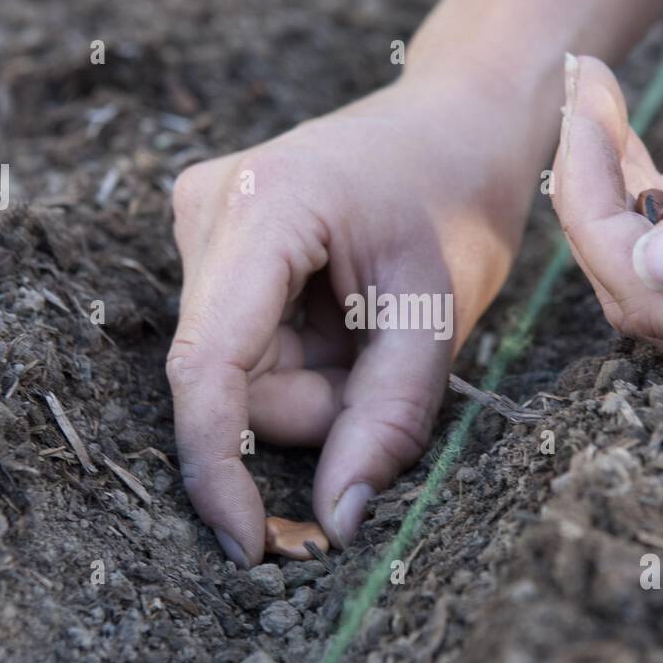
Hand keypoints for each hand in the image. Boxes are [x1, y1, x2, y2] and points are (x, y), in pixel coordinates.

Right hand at [166, 71, 531, 565]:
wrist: (460, 116)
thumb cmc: (461, 196)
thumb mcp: (438, 314)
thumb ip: (388, 420)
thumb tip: (335, 522)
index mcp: (262, 208)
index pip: (209, 368)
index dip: (219, 470)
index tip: (251, 546)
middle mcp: (206, 208)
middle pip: (232, 382)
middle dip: (313, 405)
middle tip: (387, 360)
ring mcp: (201, 219)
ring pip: (241, 373)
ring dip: (314, 380)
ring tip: (372, 323)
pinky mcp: (213, 240)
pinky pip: (246, 345)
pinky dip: (304, 355)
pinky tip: (343, 309)